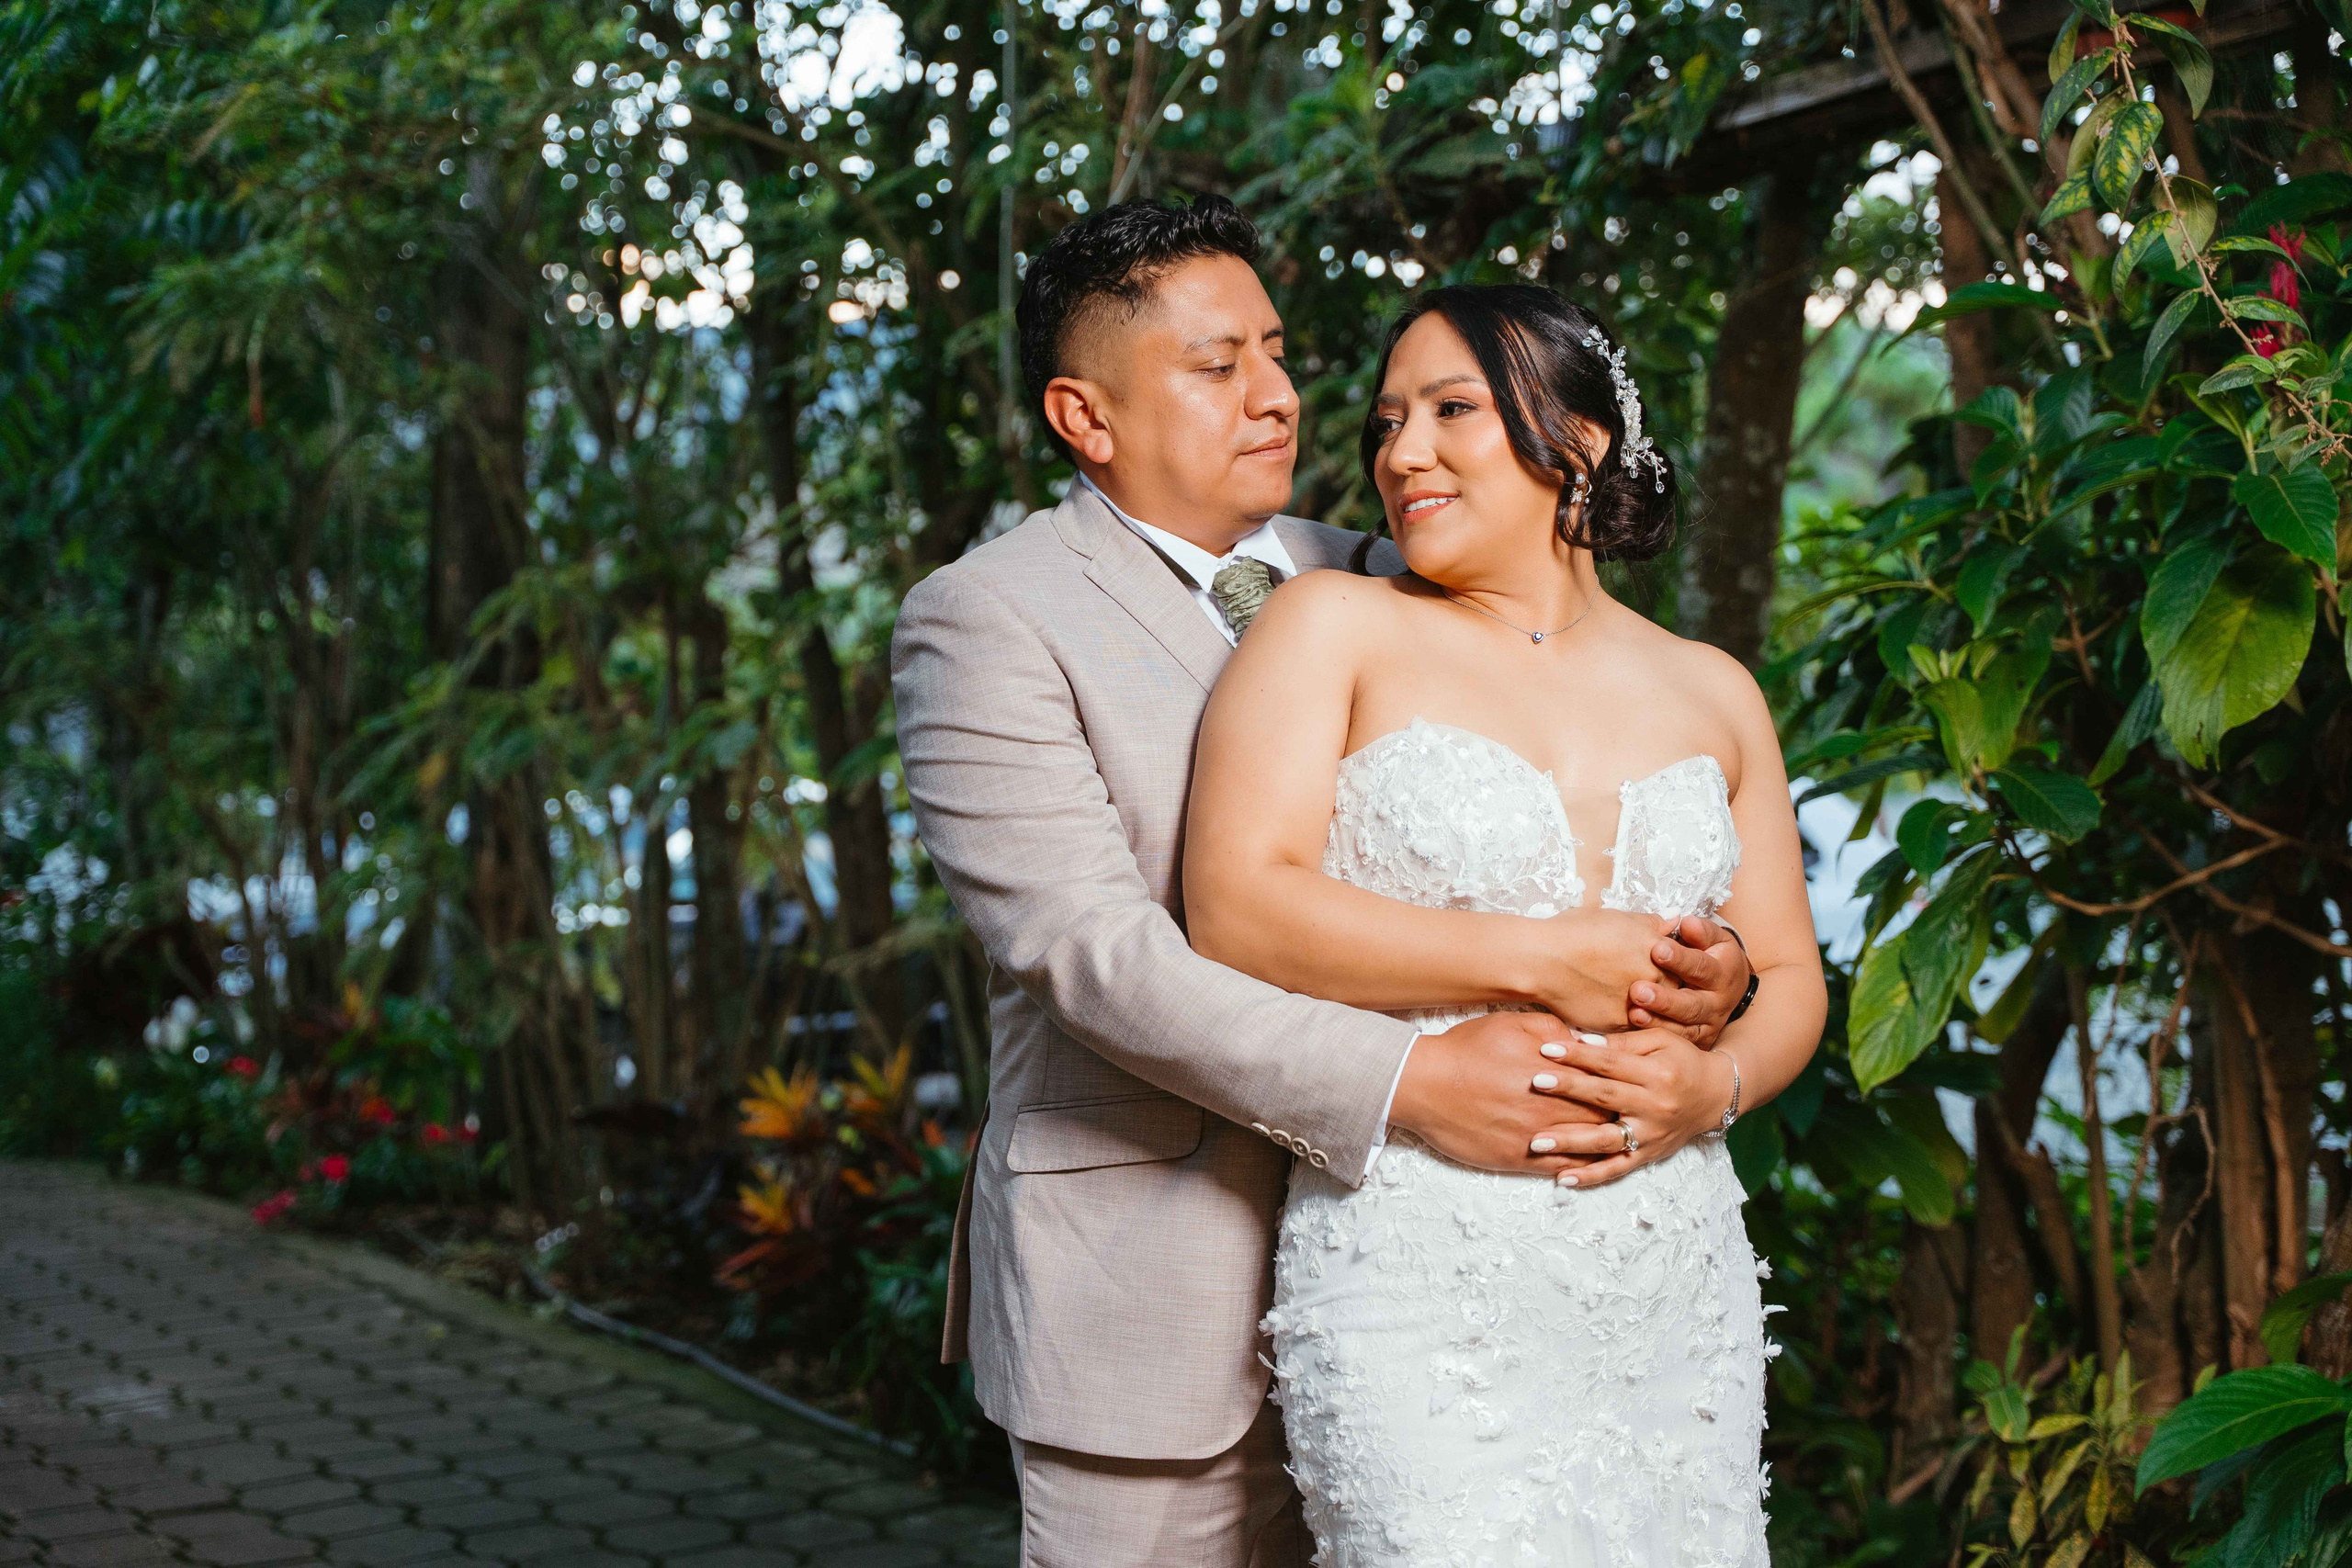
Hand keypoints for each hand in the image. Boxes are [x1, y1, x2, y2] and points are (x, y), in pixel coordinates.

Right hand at [1388, 1012, 1613, 1176]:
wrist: (1424, 1084)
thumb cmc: (1466, 1049)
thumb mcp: (1512, 1024)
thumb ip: (1554, 1030)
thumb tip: (1584, 1042)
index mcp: (1554, 1072)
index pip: (1603, 1081)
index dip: (1621, 1083)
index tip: (1634, 1083)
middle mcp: (1551, 1107)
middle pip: (1602, 1116)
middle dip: (1622, 1115)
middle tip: (1638, 1116)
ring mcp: (1535, 1136)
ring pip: (1586, 1146)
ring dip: (1607, 1146)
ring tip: (1624, 1144)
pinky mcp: (1517, 1159)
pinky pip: (1558, 1169)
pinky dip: (1578, 1169)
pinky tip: (1589, 1168)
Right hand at [1525, 909, 1674, 1031]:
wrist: (1542, 959)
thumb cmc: (1573, 932)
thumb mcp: (1616, 917)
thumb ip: (1650, 922)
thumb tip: (1674, 920)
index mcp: (1658, 948)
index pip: (1686, 961)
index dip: (1676, 964)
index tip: (1665, 965)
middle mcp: (1655, 977)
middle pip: (1677, 989)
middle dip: (1669, 990)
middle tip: (1649, 986)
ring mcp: (1640, 1002)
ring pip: (1660, 1013)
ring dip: (1654, 1011)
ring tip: (1633, 1002)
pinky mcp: (1621, 1023)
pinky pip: (1637, 1028)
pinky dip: (1632, 1023)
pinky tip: (1618, 1013)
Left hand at [1526, 1027, 1737, 1187]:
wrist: (1715, 1096)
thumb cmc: (1681, 1061)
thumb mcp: (1660, 1041)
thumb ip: (1622, 1041)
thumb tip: (1581, 1040)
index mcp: (1657, 1073)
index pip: (1611, 1063)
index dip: (1579, 1055)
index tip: (1546, 1049)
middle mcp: (1654, 1106)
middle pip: (1605, 1097)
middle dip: (1568, 1089)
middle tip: (1535, 1082)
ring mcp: (1651, 1135)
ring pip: (1606, 1140)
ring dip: (1569, 1142)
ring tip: (1536, 1142)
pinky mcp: (1649, 1155)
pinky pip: (1617, 1169)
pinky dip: (1590, 1176)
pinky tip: (1562, 1178)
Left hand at [1625, 916, 1751, 1047]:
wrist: (1732, 987)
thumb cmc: (1714, 956)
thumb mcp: (1715, 939)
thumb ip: (1700, 932)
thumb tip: (1686, 922)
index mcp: (1722, 974)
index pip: (1700, 966)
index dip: (1680, 959)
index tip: (1657, 949)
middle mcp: (1717, 1003)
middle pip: (1691, 1004)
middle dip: (1664, 999)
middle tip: (1638, 990)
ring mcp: (1707, 1024)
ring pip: (1683, 1027)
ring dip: (1657, 1020)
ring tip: (1634, 1012)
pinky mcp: (1697, 1039)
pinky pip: (1676, 1041)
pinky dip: (1655, 1036)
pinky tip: (1635, 1027)